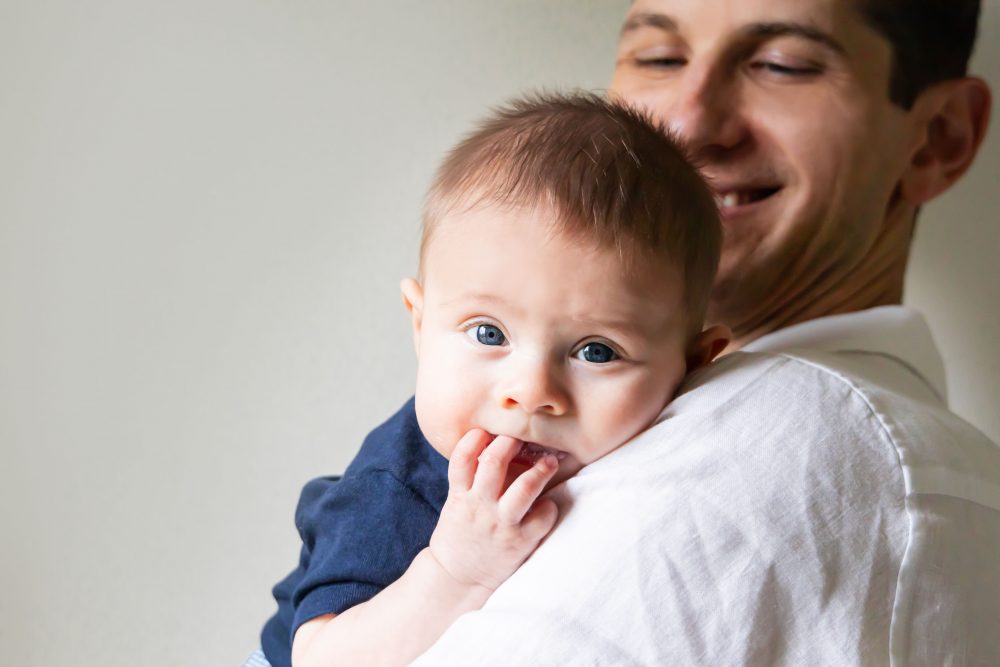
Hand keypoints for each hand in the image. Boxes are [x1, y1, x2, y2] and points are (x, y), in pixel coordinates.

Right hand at [428, 429, 559, 590]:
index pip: (462, 458)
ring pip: (524, 488)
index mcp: (460, 495)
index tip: (486, 431)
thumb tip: (491, 447)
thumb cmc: (460, 535)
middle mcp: (479, 506)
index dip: (474, 439)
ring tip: (549, 461)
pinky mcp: (519, 542)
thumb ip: (469, 480)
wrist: (457, 579)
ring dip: (541, 470)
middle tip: (522, 437)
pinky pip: (542, 517)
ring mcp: (500, 524)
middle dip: (511, 442)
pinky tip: (549, 504)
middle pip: (494, 462)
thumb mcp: (455, 504)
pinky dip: (549, 507)